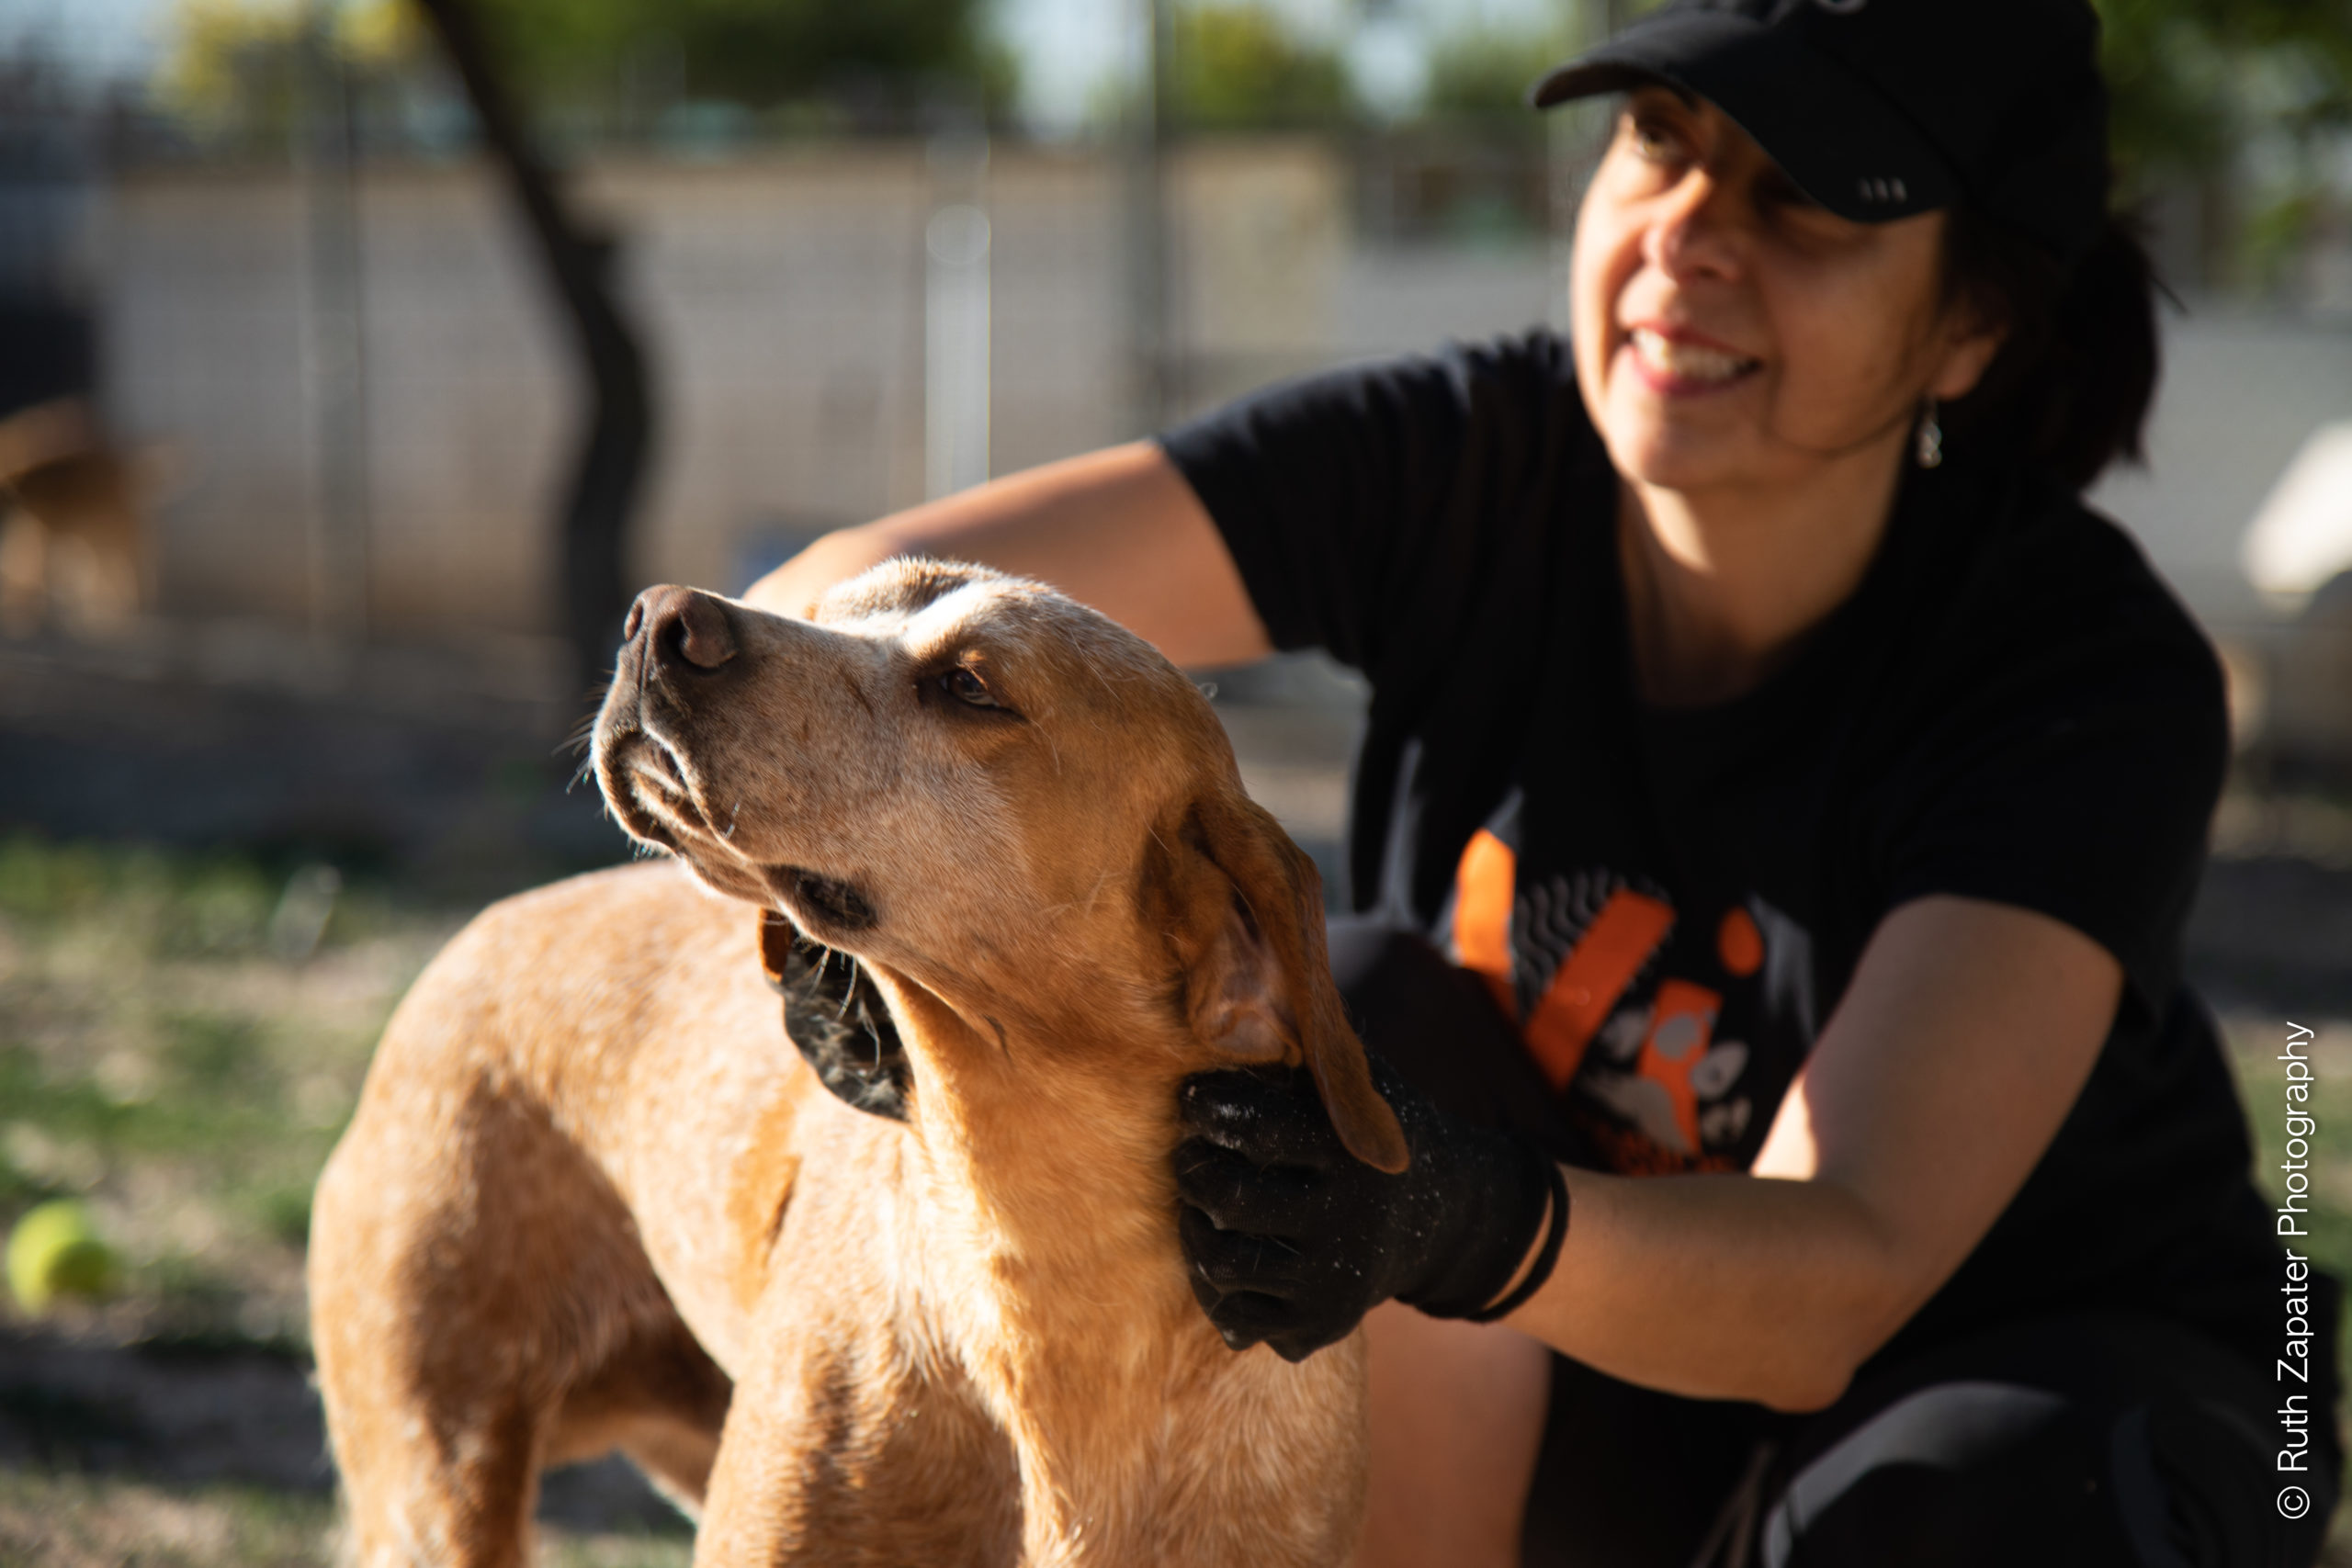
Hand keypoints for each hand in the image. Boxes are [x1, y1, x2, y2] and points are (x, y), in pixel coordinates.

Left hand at [1172, 1053, 1564, 1361]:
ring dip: (1193, 1228)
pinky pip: (1235, 1316)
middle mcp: (1345, 1225)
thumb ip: (1310, 1047)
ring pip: (1220, 1263)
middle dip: (1193, 1168)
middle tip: (1189, 1152)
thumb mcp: (1365, 1081)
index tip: (1192, 1098)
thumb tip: (1238, 976)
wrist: (1452, 1219)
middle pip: (1227, 1199)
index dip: (1208, 1108)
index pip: (1256, 1129)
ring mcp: (1332, 1285)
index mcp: (1352, 1155)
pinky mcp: (1319, 1328)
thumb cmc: (1381, 1131)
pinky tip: (1224, 1249)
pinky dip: (1215, 1286)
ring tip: (1199, 1201)